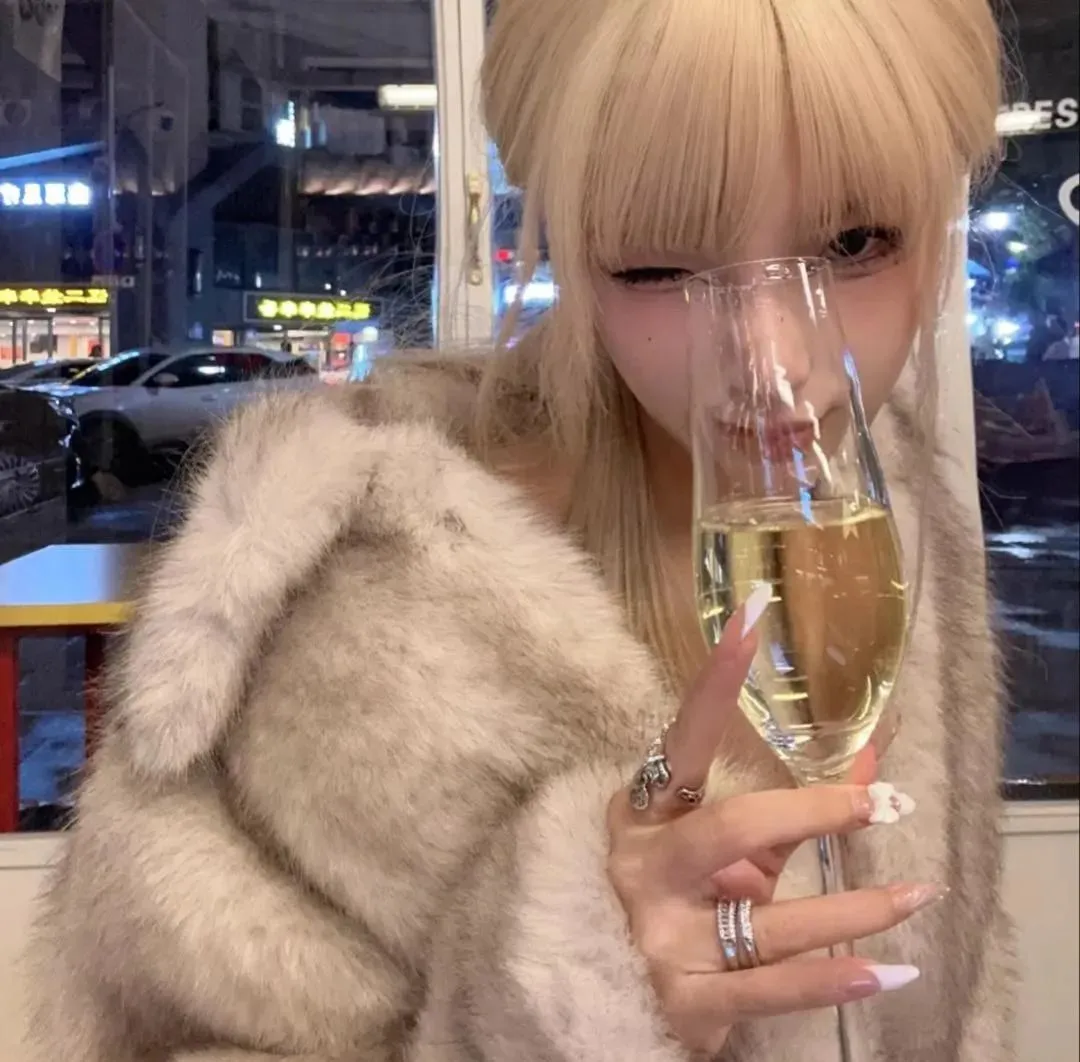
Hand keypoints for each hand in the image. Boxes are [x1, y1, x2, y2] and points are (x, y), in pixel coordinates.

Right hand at [606, 605, 933, 1056]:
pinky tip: (886, 969)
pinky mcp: (687, 1001)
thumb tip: (872, 756)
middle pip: (731, 827)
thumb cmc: (680, 901)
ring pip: (768, 919)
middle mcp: (644, 868)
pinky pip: (772, 987)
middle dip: (811, 812)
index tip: (751, 618)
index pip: (683, 739)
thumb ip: (788, 812)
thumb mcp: (728, 852)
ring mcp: (661, 937)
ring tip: (917, 894)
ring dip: (853, 907)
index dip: (715, 681)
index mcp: (641, 815)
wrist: (608, 995)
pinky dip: (832, 978)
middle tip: (875, 802)